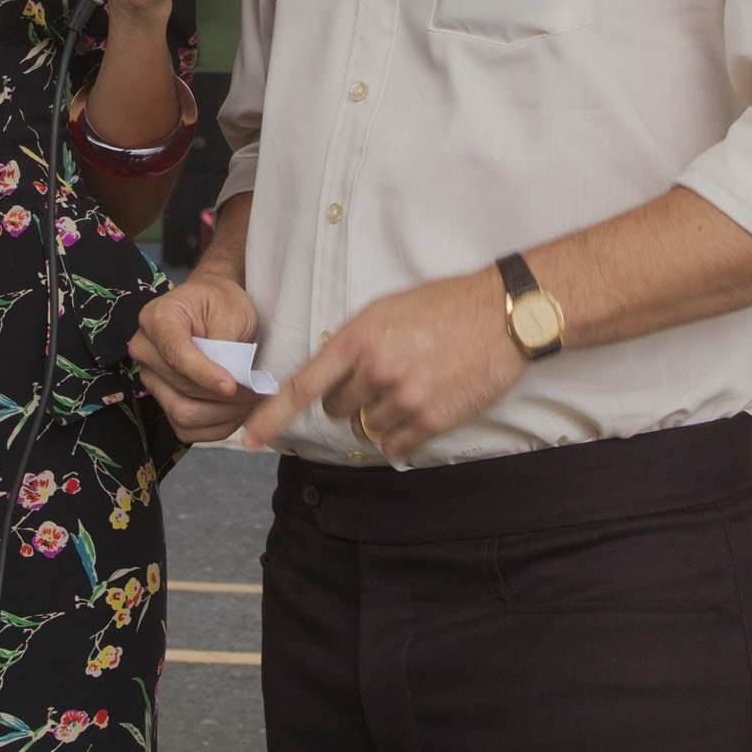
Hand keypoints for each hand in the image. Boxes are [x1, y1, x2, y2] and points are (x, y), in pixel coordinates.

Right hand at [131, 269, 259, 443]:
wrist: (212, 305)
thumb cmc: (221, 303)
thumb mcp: (231, 312)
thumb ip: (226, 345)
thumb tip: (229, 382)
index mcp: (157, 319)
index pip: (176, 355)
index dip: (205, 375)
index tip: (232, 386)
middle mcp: (145, 349)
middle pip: (181, 388)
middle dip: (223, 397)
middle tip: (256, 393)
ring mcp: (150, 377)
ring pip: (183, 413)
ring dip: (222, 415)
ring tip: (249, 402)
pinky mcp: (161, 399)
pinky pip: (184, 428)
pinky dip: (214, 427)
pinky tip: (235, 413)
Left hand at [239, 270, 525, 462]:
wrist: (501, 315)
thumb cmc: (444, 305)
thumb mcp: (387, 310)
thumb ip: (355, 343)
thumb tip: (333, 377)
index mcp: (358, 338)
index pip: (303, 386)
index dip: (272, 417)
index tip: (250, 440)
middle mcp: (376, 371)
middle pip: (338, 410)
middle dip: (351, 400)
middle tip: (381, 377)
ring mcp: (404, 398)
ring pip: (368, 429)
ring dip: (380, 416)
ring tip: (411, 385)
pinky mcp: (432, 420)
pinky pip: (396, 446)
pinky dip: (401, 436)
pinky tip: (420, 409)